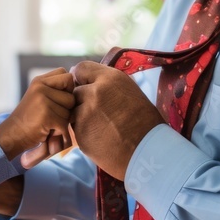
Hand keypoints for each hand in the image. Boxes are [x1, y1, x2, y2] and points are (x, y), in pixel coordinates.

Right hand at [0, 68, 74, 167]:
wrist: (11, 135)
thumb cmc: (29, 119)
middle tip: (52, 116)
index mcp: (39, 81)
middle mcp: (40, 87)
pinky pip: (65, 124)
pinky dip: (59, 133)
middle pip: (72, 95)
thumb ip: (54, 89)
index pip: (66, 75)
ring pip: (70, 112)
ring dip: (63, 122)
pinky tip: (47, 132)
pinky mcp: (46, 115)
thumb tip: (78, 84)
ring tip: (47, 124)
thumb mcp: (39, 97)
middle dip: (66, 109)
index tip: (58, 100)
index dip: (68, 88)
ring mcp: (43, 100)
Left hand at [71, 61, 164, 180]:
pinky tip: (100, 137)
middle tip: (95, 111)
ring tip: (100, 125)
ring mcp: (85, 113)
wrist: (148, 150)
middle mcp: (95, 92)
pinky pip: (75, 128)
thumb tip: (89, 81)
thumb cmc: (143, 121)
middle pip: (74, 91)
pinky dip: (83, 132)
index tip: (85, 86)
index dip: (81, 79)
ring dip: (80, 116)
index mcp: (110, 78)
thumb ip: (107, 84)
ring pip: (72, 110)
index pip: (81, 68)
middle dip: (80, 100)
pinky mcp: (80, 133)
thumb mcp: (129, 91)